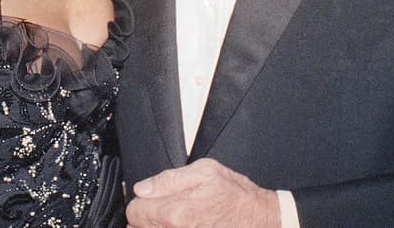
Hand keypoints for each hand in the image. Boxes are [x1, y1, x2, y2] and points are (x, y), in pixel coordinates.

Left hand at [127, 158, 280, 227]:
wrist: (260, 219)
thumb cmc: (236, 195)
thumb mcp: (204, 172)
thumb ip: (168, 179)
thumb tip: (142, 188)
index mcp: (175, 212)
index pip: (134, 211)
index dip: (141, 201)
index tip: (151, 199)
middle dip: (147, 217)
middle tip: (165, 208)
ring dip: (157, 226)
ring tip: (176, 218)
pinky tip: (184, 224)